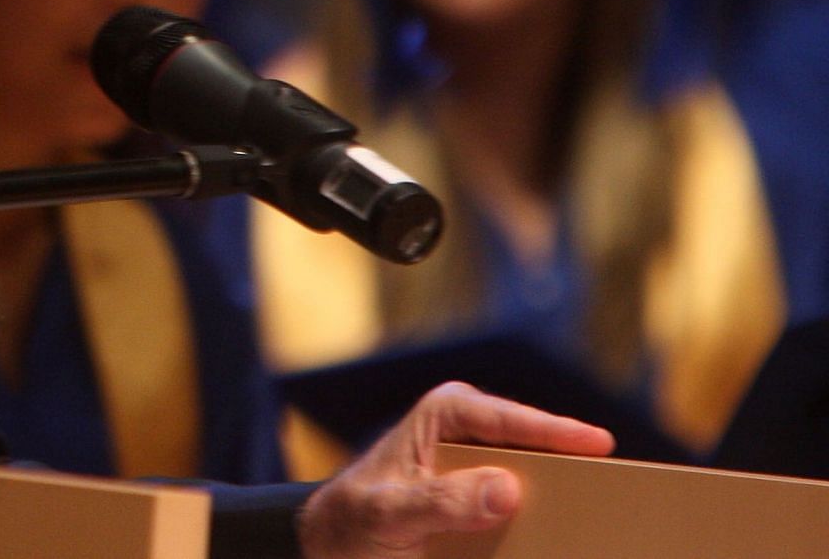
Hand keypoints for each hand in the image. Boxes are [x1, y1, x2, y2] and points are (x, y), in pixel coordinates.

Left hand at [296, 380, 614, 558]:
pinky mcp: (489, 503)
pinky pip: (529, 515)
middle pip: (539, 452)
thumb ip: (439, 501)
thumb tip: (508, 488)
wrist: (335, 546)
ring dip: (568, 505)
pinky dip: (548, 529)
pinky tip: (569, 547)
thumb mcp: (387, 513)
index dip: (559, 432)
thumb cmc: (354, 520)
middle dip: (577, 472)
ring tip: (607, 527)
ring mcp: (485, 469)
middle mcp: (474, 433)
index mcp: (448, 413)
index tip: (601, 445)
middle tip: (624, 495)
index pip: (512, 420)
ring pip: (541, 484)